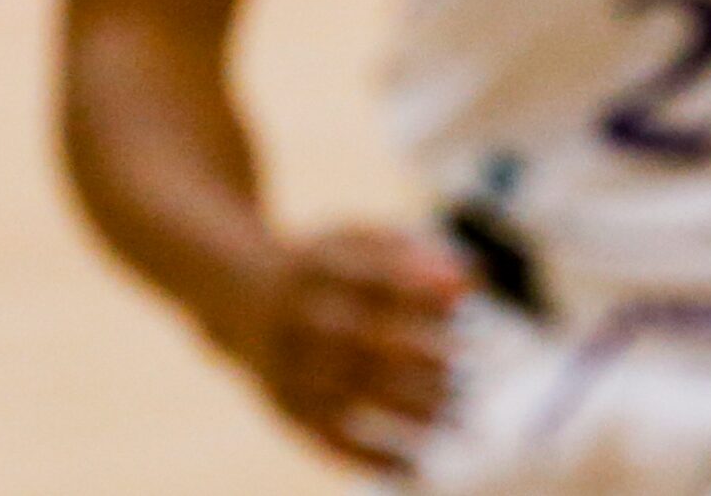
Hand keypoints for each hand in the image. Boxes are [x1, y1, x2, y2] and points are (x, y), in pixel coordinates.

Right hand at [204, 225, 469, 474]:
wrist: (241, 299)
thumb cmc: (328, 270)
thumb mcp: (361, 242)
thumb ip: (416, 255)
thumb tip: (470, 283)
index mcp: (319, 266)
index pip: (377, 280)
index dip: (423, 292)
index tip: (466, 300)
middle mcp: (298, 318)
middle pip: (366, 342)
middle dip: (424, 359)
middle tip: (468, 371)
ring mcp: (287, 367)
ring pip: (354, 395)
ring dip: (411, 411)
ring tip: (458, 418)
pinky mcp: (284, 408)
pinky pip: (329, 440)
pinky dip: (372, 458)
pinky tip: (416, 468)